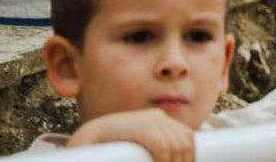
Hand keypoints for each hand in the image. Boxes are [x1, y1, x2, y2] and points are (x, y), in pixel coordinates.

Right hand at [70, 108, 196, 161]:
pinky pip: (162, 147)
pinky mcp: (140, 128)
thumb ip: (153, 150)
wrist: (85, 140)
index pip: (187, 137)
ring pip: (175, 147)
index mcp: (158, 120)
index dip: (191, 156)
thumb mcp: (139, 149)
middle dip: (184, 161)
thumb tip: (173, 159)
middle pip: (184, 142)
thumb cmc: (111, 150)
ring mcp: (149, 121)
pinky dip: (163, 161)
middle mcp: (157, 117)